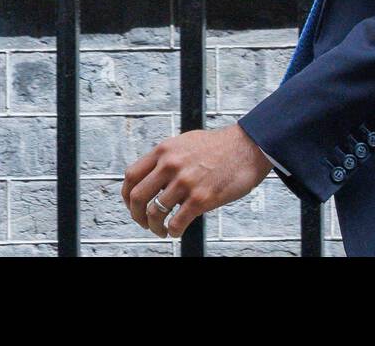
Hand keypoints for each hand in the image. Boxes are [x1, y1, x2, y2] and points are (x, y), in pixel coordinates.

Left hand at [121, 123, 272, 238]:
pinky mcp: (200, 198)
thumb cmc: (220, 146)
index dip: (126, 195)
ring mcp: (185, 182)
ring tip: (162, 229)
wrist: (248, 148)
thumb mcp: (185, 143)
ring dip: (155, 227)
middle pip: (137, 197)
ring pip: (154, 213)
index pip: (131, 176)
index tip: (132, 204)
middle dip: (136, 215)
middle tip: (144, 222)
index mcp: (164, 150)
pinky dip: (173, 232)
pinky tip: (177, 230)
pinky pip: (176, 223)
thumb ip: (167, 157)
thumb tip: (151, 176)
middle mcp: (171, 165)